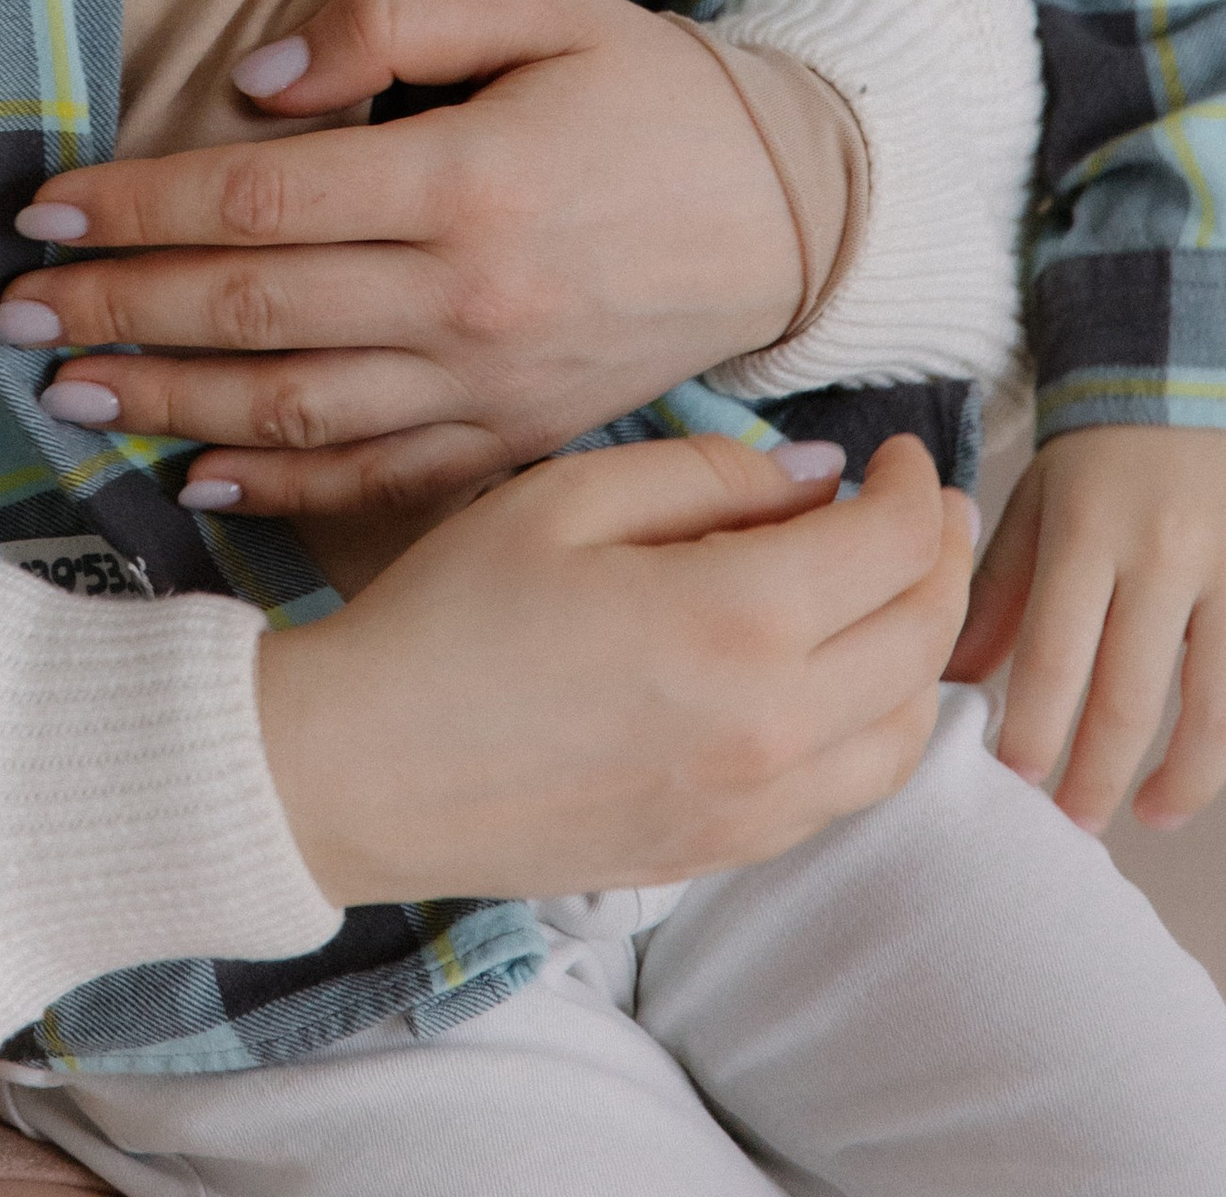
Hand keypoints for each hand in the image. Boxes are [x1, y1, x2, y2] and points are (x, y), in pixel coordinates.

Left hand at [0, 0, 800, 520]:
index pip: (258, 203)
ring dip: (168, 401)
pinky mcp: (513, 444)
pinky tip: (194, 475)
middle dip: (118, 311)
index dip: (138, 208)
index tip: (43, 208)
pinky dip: (277, 490)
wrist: (789, 213)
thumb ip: (390, 23)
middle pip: (254, 313)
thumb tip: (257, 81)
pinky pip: (375, 481)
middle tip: (13, 314)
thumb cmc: (647, 90)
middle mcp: (469, 301)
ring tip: (70, 390)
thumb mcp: (535, 7)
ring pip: (295, 411)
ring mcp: (492, 389)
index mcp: (465, 183)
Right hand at [256, 430, 974, 907]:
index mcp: (735, 621)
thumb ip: (708, 476)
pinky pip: (849, 792)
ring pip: (906, 732)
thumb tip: (818, 480)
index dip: (911, 487)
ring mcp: (754, 806)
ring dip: (925, 651)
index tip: (895, 452)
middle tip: (922, 507)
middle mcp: (771, 726)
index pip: (891, 548)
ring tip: (899, 591)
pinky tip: (843, 679)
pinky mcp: (724, 852)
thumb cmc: (449, 615)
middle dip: (941, 558)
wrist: (363, 766)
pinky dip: (878, 726)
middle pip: (922, 639)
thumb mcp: (565, 497)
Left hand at [950, 426, 1225, 830]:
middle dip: (1095, 773)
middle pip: (1129, 695)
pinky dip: (1225, 740)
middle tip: (1067, 823)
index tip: (1014, 782)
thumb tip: (949, 682)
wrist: (1182, 388)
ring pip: (1210, 706)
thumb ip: (998, 595)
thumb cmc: (1096, 465)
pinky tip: (1199, 776)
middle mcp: (1162, 555)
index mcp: (1087, 532)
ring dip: (1176, 780)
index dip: (1036, 729)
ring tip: (1143, 817)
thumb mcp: (1036, 509)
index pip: (1056, 655)